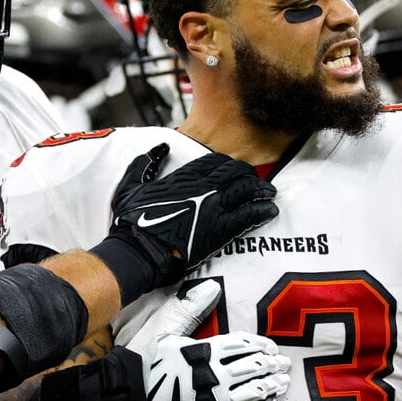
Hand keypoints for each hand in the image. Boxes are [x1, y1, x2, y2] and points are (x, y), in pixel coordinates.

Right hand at [110, 144, 277, 287]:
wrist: (138, 251)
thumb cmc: (131, 222)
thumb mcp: (131, 185)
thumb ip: (145, 164)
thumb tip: (160, 149)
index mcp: (183, 177)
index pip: (215, 161)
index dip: (228, 163)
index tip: (234, 169)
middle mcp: (202, 188)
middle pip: (236, 172)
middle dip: (248, 175)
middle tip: (255, 181)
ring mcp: (213, 208)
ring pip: (246, 190)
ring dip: (261, 190)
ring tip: (269, 193)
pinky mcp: (220, 231)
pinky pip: (249, 216)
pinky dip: (262, 211)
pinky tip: (270, 210)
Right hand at [129, 279, 290, 400]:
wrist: (128, 400)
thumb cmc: (144, 361)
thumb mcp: (162, 328)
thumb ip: (189, 307)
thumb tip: (213, 286)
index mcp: (203, 352)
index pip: (242, 344)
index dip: (260, 344)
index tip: (270, 345)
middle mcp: (213, 378)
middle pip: (253, 367)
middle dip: (272, 364)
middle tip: (282, 362)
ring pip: (254, 392)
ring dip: (272, 385)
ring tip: (281, 381)